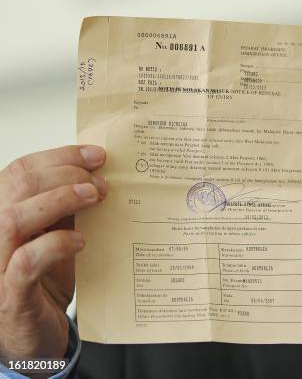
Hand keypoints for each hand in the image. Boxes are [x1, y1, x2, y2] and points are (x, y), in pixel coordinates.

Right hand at [0, 145, 106, 359]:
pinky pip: (27, 262)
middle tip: (101, 182)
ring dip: (60, 200)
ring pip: (14, 218)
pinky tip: (82, 241)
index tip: (96, 155)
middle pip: (17, 186)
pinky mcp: (10, 296)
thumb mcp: (55, 236)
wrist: (34, 337)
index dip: (59, 157)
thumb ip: (64, 209)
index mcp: (0, 214)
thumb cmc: (44, 283)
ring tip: (95, 197)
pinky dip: (56, 244)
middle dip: (65, 174)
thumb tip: (95, 175)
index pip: (19, 170)